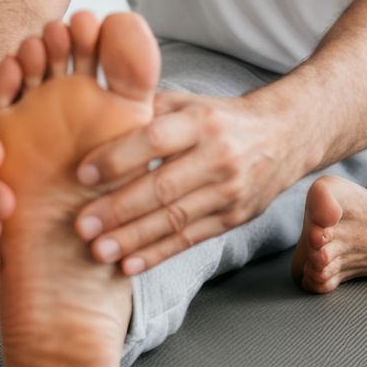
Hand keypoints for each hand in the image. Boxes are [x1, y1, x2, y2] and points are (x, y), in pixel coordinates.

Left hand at [69, 91, 304, 276]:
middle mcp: (219, 156)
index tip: (82, 175)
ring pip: (175, 219)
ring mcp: (230, 190)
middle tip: (81, 226)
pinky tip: (130, 264)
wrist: (285, 135)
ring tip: (97, 251)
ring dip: (133, 238)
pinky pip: (191, 239)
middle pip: (162, 186)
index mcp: (202, 121)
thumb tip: (93, 117)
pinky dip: (158, 254)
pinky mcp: (235, 217)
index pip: (154, 139)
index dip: (117, 158)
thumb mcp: (190, 102)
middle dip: (118, 210)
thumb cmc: (221, 118)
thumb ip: (147, 109)